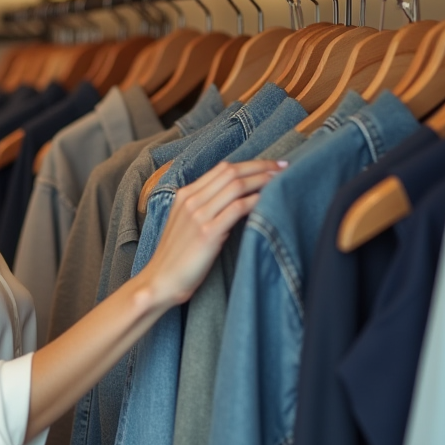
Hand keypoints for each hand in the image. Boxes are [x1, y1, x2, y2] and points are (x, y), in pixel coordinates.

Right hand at [142, 159, 282, 306]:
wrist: (160, 281)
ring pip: (236, 186)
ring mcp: (198, 215)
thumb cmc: (176, 257)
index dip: (250, 164)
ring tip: (281, 180)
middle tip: (284, 167)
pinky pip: (237, 208)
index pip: (222, 168)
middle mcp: (191, 200)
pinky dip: (255, 201)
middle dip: (261, 167)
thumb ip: (204, 208)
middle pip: (231, 172)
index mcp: (185, 195)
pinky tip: (268, 200)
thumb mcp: (186, 224)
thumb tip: (235, 201)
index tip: (270, 165)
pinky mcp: (207, 233)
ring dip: (262, 180)